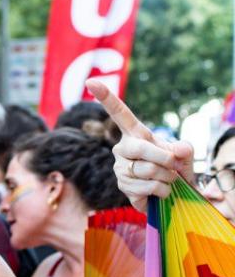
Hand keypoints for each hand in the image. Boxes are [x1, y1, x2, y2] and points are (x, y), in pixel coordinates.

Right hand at [88, 80, 193, 212]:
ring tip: (167, 179)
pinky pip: (147, 186)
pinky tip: (160, 191)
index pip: (119, 113)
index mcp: (136, 134)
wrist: (171, 195)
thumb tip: (177, 151)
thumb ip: (184, 149)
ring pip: (147, 170)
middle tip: (174, 165)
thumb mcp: (184, 154)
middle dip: (163, 158)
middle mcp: (123, 149)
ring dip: (167, 177)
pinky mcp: (122, 185)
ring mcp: (120, 167)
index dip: (106, 97)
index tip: (91, 81)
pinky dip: (162, 190)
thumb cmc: (174, 169)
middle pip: (139, 148)